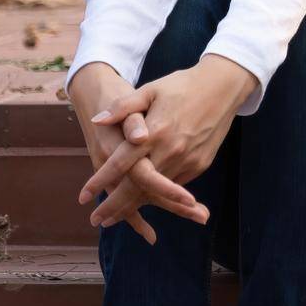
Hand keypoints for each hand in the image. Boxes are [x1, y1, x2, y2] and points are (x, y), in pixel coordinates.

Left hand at [78, 54, 257, 231]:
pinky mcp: (199, 164)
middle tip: (97, 220)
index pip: (120, 163)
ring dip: (134, 206)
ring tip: (115, 217)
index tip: (82, 197)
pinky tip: (144, 199)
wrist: (223, 87)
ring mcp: (187, 160)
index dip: (100, 181)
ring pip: (156, 191)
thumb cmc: (182, 85)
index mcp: (154, 131)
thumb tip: (96, 120)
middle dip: (114, 207)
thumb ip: (123, 107)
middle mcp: (170, 150)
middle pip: (136, 187)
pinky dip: (157, 195)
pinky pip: (174, 185)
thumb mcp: (150, 90)